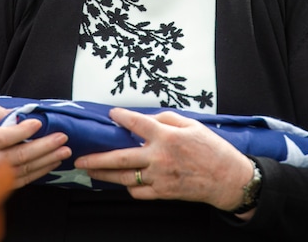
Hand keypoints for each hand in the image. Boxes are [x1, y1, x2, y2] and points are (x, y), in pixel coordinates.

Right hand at [0, 105, 71, 188]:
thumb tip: (14, 114)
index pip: (1, 138)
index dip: (20, 131)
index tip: (37, 123)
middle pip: (17, 156)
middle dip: (43, 147)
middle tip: (61, 138)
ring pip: (23, 170)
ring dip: (46, 160)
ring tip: (63, 151)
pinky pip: (22, 181)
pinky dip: (39, 172)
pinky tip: (51, 163)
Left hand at [75, 107, 253, 213]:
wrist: (227, 179)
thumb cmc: (213, 150)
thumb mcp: (192, 125)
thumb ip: (167, 119)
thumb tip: (147, 119)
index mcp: (167, 137)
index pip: (136, 123)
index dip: (120, 117)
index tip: (111, 114)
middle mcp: (159, 158)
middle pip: (119, 158)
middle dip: (96, 158)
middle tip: (80, 158)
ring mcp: (159, 178)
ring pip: (124, 178)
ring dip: (103, 175)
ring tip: (90, 171)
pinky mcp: (162, 193)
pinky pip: (137, 191)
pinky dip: (127, 186)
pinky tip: (121, 181)